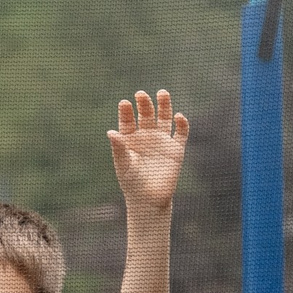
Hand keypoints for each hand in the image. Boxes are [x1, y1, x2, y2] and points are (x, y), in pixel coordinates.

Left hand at [107, 90, 189, 214]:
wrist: (149, 200)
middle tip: (141, 94)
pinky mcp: (176, 149)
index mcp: (130, 139)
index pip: (128, 120)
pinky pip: (181, 133)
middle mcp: (146, 136)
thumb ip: (119, 148)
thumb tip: (110, 132)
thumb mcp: (123, 165)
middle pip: (146, 114)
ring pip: (164, 118)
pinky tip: (178, 116)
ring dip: (164, 105)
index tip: (124, 103)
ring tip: (162, 93)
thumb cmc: (132, 183)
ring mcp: (162, 141)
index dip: (126, 111)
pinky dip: (181, 124)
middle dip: (144, 104)